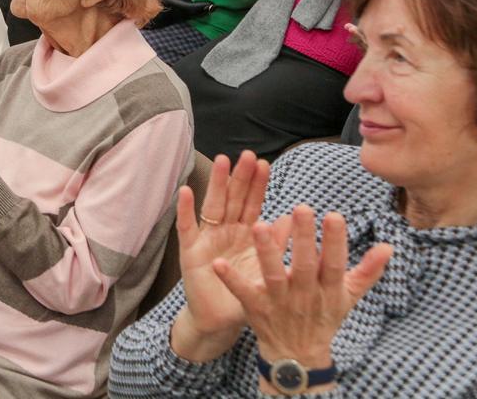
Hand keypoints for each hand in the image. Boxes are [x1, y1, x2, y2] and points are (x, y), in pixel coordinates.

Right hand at [171, 153, 278, 343]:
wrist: (220, 322)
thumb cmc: (244, 294)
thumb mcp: (266, 268)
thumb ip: (276, 244)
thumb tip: (292, 219)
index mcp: (245, 234)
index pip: (252, 203)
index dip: (257, 185)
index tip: (265, 164)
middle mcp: (225, 231)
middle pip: (233, 198)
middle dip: (240, 177)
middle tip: (247, 155)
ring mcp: (207, 239)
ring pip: (212, 206)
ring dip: (216, 184)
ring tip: (222, 161)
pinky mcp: (190, 252)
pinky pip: (186, 228)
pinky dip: (185, 210)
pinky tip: (185, 191)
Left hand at [213, 205, 391, 369]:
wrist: (298, 356)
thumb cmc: (324, 318)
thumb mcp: (348, 297)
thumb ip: (367, 271)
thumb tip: (389, 247)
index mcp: (328, 289)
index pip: (334, 263)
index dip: (335, 241)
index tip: (334, 215)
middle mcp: (305, 295)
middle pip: (305, 265)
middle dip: (304, 239)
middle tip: (300, 209)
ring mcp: (279, 302)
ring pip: (273, 275)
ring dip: (267, 252)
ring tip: (259, 225)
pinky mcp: (256, 308)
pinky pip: (243, 292)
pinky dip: (231, 279)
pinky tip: (218, 263)